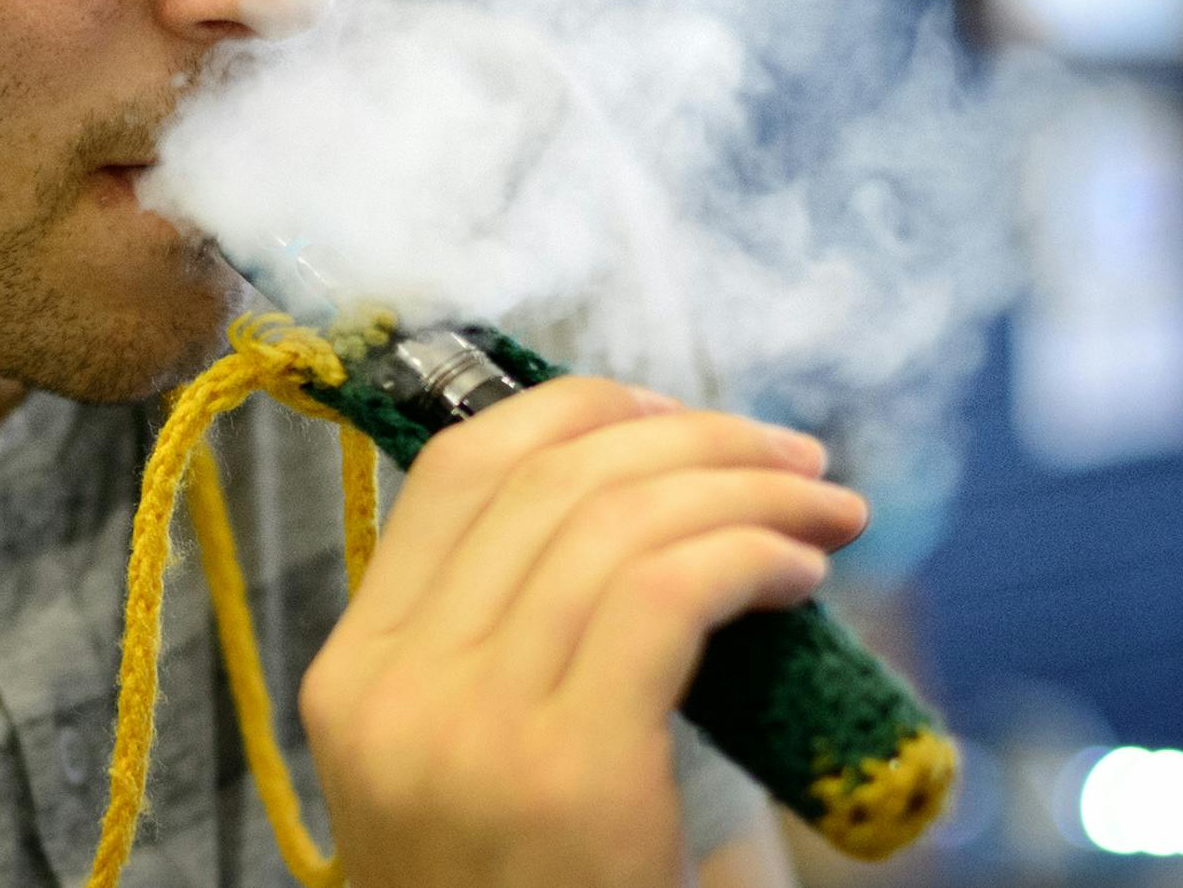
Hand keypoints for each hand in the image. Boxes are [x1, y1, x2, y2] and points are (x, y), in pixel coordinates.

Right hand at [300, 378, 866, 887]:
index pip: (456, 470)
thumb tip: (639, 508)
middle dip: (692, 436)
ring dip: (747, 487)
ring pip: (616, 521)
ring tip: (829, 511)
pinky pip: (667, 592)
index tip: (675, 417)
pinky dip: (751, 552)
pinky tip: (802, 575)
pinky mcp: (566, 773)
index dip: (578, 409)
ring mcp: (468, 727)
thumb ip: (508, 644)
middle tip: (795, 457)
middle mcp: (392, 683)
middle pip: (547, 478)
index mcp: (353, 668)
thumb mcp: (467, 762)